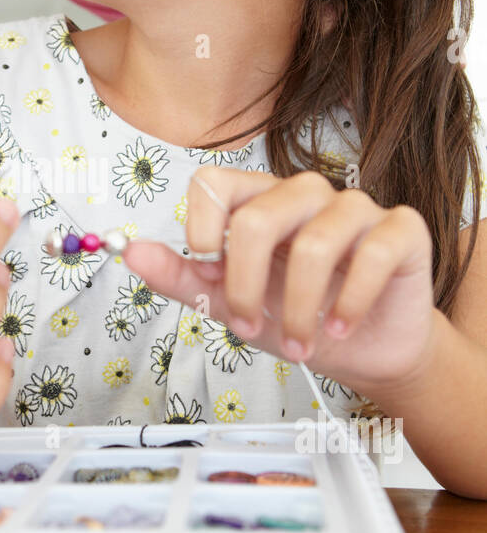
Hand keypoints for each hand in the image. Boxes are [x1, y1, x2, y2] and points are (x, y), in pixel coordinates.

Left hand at [124, 164, 438, 396]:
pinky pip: (373, 253)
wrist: (364, 350)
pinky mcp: (400, 230)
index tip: (205, 271)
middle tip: (251, 328)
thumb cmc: (297, 318)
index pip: (215, 182)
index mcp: (259, 202)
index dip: (200, 227)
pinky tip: (340, 327)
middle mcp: (305, 196)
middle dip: (246, 288)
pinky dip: (351, 301)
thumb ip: (184, 277)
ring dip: (301, 309)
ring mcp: (354, 209)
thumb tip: (133, 253)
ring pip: (316, 243)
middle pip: (257, 219)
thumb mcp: (231, 304)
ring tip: (302, 342)